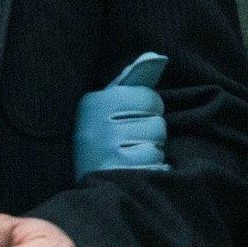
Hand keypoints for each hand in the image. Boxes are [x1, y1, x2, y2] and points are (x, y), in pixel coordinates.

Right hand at [74, 52, 169, 177]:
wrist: (89, 189)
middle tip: (131, 141)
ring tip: (131, 156)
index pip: (148, 96)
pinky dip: (151, 167)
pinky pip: (155, 160)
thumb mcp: (108, 106)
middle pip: (156, 119)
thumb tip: (156, 57)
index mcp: (94, 103)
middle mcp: (97, 123)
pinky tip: (134, 170)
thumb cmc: (101, 141)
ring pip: (157, 139)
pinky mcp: (120, 170)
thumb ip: (132, 80)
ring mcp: (108, 148)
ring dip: (152, 150)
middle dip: (151, 130)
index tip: (131, 119)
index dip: (148, 109)